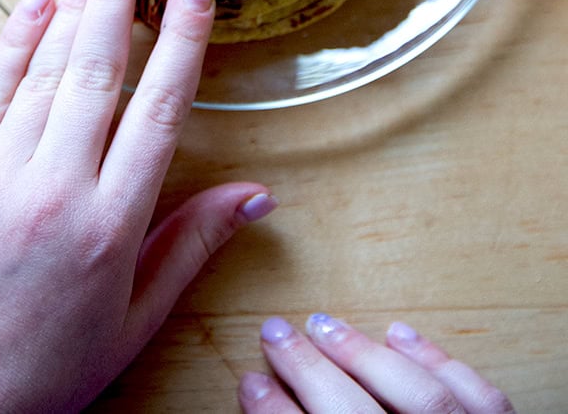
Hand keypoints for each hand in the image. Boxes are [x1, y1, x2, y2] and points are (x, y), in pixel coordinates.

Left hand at [0, 0, 276, 412]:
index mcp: (109, 227)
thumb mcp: (133, 321)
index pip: (158, 111)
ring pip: (44, 72)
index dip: (181, 43)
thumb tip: (256, 193)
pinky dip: (13, 43)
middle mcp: (54, 190)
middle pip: (96, 72)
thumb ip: (194, 247)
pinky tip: (34, 2)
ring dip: (72, 6)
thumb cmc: (44, 370)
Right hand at [239, 315, 515, 412]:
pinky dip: (439, 362)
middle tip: (275, 334)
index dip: (275, 413)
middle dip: (311, 370)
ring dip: (365, 355)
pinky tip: (402, 334)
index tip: (249, 382)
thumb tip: (267, 402)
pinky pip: (480, 399)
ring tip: (325, 325)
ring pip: (421, 397)